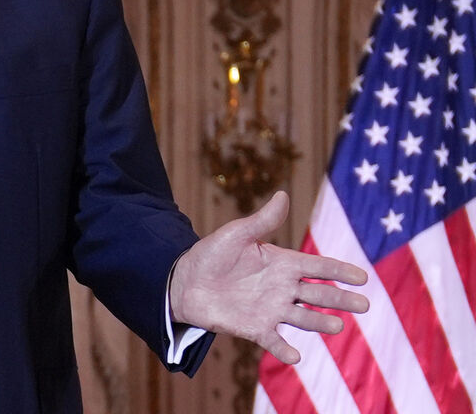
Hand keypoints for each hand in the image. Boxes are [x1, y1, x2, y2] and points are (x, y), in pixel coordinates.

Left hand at [169, 191, 368, 364]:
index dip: (339, 271)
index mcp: (282, 263)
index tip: (362, 277)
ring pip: (303, 318)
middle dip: (341, 299)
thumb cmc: (212, 254)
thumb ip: (263, 220)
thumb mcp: (237, 234)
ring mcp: (271, 310)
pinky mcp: (255, 328)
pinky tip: (295, 356)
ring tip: (337, 326)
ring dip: (320, 323)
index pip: (317, 267)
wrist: (185, 281)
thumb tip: (282, 193)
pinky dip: (284, 349)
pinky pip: (274, 341)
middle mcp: (283, 288)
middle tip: (364, 305)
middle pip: (319, 295)